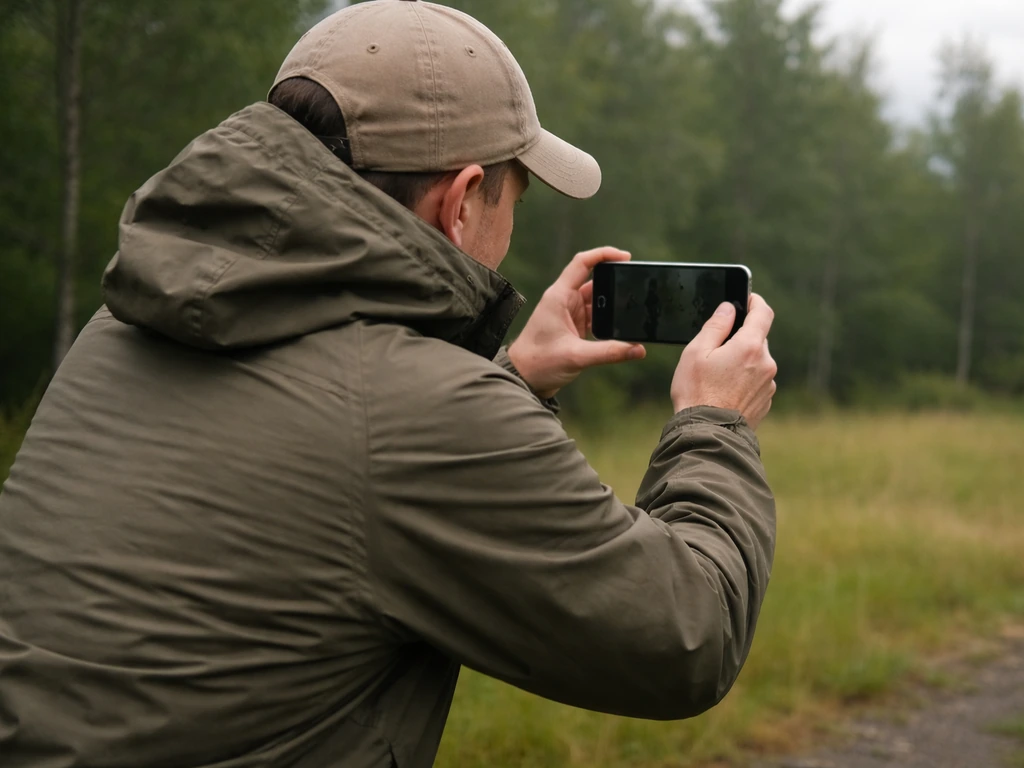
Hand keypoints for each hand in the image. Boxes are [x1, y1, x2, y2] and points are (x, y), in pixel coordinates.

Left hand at [508, 247, 645, 398]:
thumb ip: (609, 352)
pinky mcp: (575, 326)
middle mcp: (564, 300)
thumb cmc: (538, 363)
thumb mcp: (576, 357)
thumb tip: (638, 350)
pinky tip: (622, 326)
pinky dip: (609, 320)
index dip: (604, 254)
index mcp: (559, 297)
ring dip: (614, 305)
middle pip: (595, 281)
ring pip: (598, 301)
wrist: (522, 378)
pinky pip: (597, 316)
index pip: (582, 263)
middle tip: (637, 287)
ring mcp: (570, 313)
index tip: (626, 257)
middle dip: (615, 283)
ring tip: (634, 309)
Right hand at [670, 294, 777, 429]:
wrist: (707, 434)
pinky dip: (744, 380)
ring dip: (742, 362)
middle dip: (740, 339)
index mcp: (750, 346)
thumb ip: (716, 326)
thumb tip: (729, 308)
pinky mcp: (765, 401)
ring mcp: (768, 384)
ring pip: (757, 361)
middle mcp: (766, 363)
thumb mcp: (696, 352)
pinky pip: (756, 381)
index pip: (763, 313)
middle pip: (757, 339)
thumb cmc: (696, 392)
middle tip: (716, 350)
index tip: (747, 298)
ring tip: (716, 377)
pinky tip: (724, 392)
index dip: (755, 301)